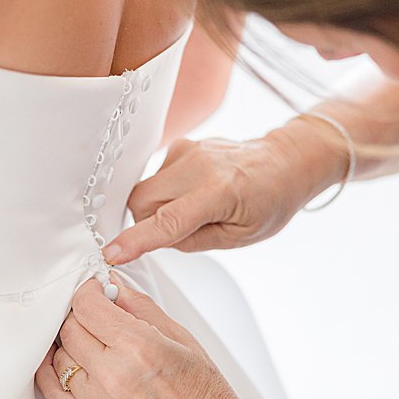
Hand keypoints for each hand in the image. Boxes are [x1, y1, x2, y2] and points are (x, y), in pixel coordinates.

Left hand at [36, 278, 250, 398]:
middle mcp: (115, 374)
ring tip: (90, 336)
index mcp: (140, 348)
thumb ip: (142, 308)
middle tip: (97, 311)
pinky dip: (50, 370)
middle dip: (80, 313)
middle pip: (70, 329)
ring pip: (59, 356)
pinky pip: (52, 390)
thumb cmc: (205, 395)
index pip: (89, 307)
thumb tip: (116, 287)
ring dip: (69, 340)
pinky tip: (62, 359)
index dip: (89, 290)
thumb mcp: (182, 338)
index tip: (97, 289)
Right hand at [103, 122, 343, 263]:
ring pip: (145, 188)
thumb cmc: (270, 201)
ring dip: (160, 206)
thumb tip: (154, 240)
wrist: (284, 162)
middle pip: (141, 202)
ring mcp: (190, 150)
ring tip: (197, 206)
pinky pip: (158, 175)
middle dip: (150, 222)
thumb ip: (193, 241)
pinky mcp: (183, 144)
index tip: (113, 253)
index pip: (169, 220)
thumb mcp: (240, 237)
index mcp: (220, 192)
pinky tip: (196, 191)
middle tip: (184, 228)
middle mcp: (200, 166)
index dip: (138, 240)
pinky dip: (169, 190)